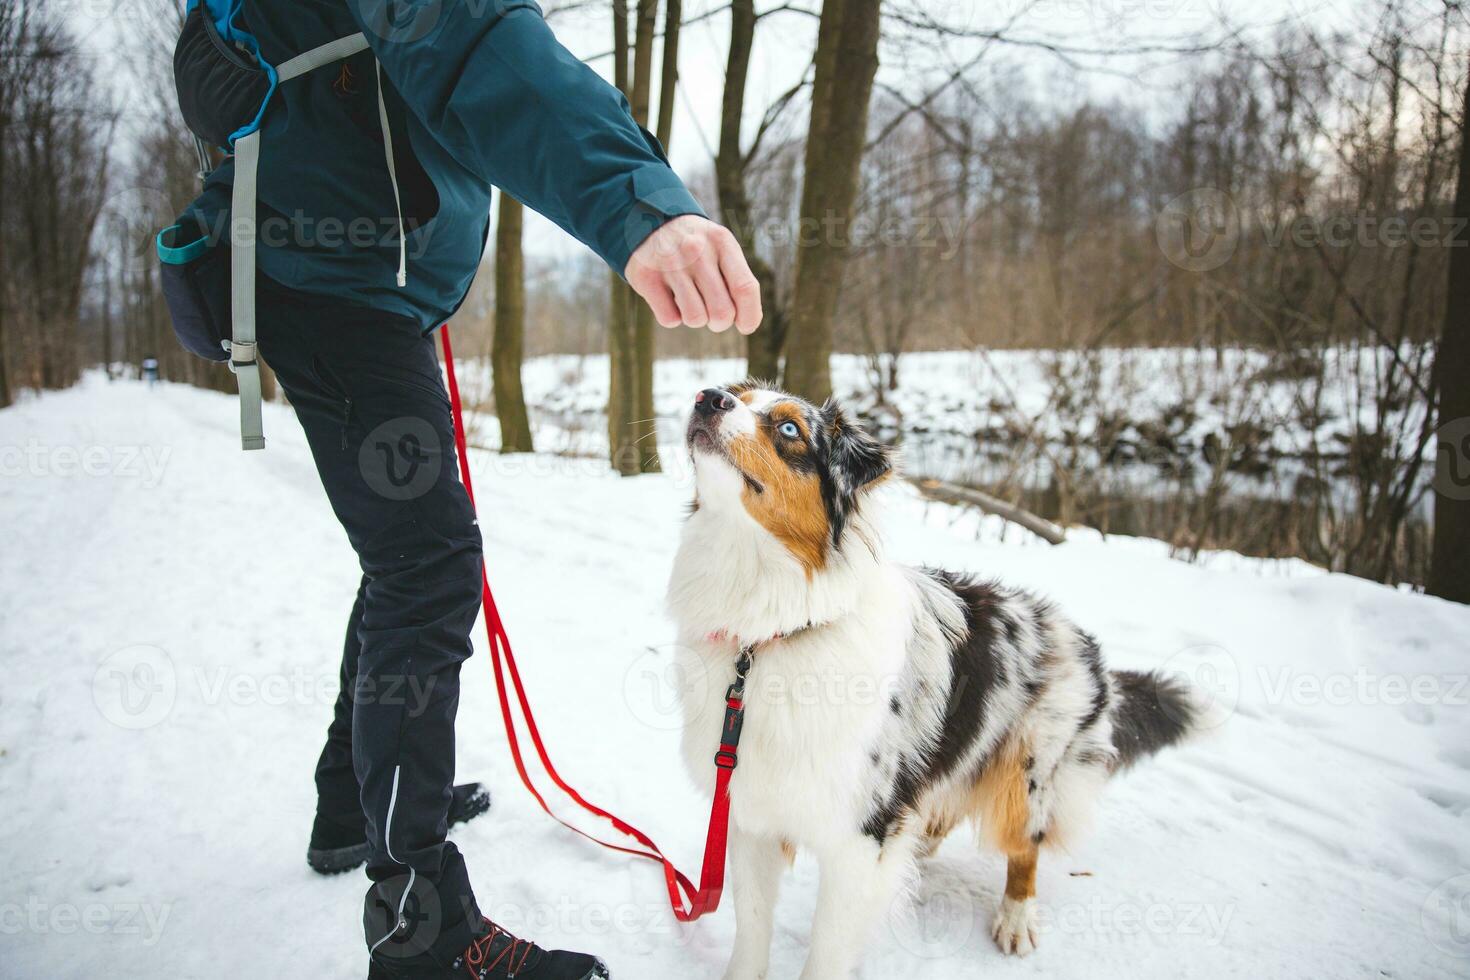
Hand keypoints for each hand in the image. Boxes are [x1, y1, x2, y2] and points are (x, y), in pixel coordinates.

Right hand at [625, 215, 761, 334]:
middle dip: (720, 323)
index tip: (745, 326)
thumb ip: (739, 281)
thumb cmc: (698, 248)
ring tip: (690, 301)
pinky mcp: (647, 277)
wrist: (651, 222)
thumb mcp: (722, 250)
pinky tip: (669, 298)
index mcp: (722, 243)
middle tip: (713, 315)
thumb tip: (748, 323)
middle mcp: (696, 251)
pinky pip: (669, 319)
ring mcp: (670, 264)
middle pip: (721, 312)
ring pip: (695, 319)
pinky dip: (672, 316)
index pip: (745, 288)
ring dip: (696, 319)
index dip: (749, 316)